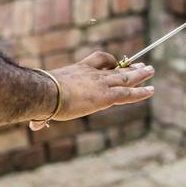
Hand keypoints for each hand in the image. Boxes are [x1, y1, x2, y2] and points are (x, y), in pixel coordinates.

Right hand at [30, 52, 154, 130]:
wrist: (45, 92)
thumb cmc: (40, 97)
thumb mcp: (44, 102)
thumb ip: (42, 115)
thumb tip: (34, 125)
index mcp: (79, 70)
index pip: (98, 60)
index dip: (109, 61)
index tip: (117, 62)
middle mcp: (93, 74)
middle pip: (116, 68)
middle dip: (130, 67)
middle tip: (142, 65)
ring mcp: (101, 84)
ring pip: (125, 77)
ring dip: (140, 74)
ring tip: (151, 70)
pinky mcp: (106, 97)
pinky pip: (128, 93)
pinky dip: (141, 92)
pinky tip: (151, 90)